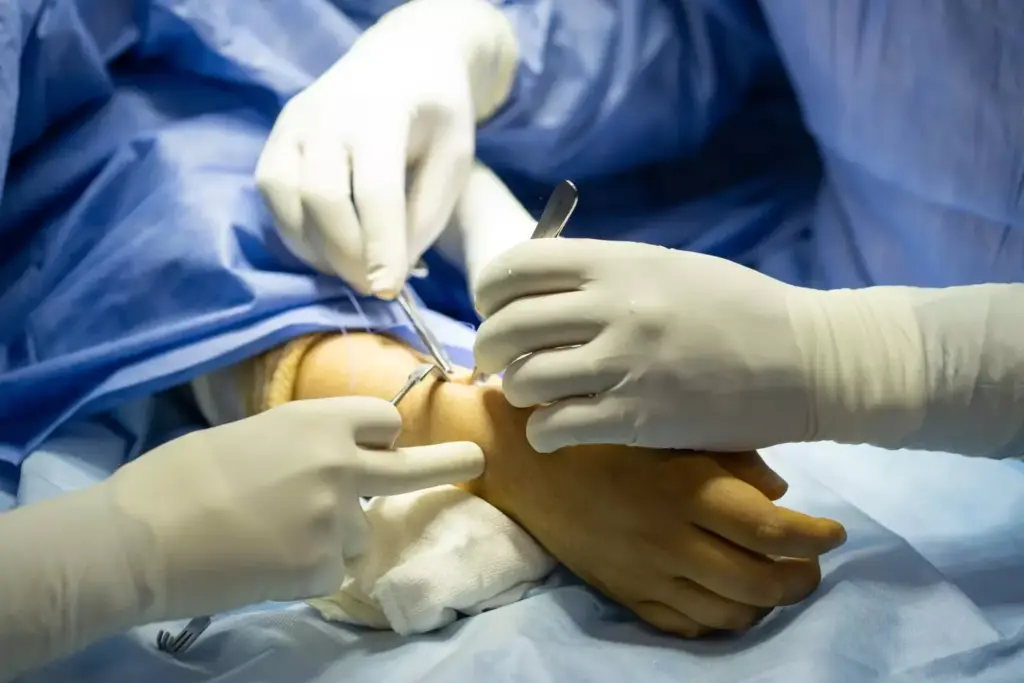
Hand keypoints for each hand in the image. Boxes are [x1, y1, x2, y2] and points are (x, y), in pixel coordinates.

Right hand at [105, 397, 483, 618]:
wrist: (140, 539)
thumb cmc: (178, 476)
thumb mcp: (249, 436)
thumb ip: (301, 444)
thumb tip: (326, 460)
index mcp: (318, 422)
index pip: (382, 420)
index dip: (375, 434)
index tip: (375, 444)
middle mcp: (340, 466)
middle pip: (412, 466)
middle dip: (449, 461)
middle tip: (477, 459)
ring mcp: (335, 521)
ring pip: (359, 529)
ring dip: (333, 533)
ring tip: (272, 534)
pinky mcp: (320, 570)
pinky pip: (333, 567)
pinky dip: (309, 568)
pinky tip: (267, 561)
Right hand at [255, 0, 517, 297]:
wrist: (401, 59)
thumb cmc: (436, 114)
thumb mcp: (454, 158)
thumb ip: (425, 215)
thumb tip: (390, 271)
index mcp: (381, 112)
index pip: (374, 189)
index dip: (380, 246)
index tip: (390, 289)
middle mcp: (326, 113)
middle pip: (321, 197)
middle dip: (347, 255)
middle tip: (375, 287)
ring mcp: (293, 124)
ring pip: (286, 199)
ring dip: (317, 249)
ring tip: (354, 269)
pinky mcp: (276, 139)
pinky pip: (273, 195)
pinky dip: (297, 233)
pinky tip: (329, 250)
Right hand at [466, 422, 845, 635]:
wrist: (525, 463)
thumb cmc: (601, 433)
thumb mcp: (666, 429)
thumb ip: (728, 458)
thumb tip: (778, 494)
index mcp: (685, 490)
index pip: (771, 530)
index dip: (814, 537)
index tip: (834, 531)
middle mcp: (670, 540)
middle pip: (760, 582)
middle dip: (800, 579)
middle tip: (810, 563)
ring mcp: (646, 574)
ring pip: (728, 613)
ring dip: (764, 603)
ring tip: (773, 580)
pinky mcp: (625, 594)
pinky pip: (685, 625)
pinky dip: (718, 619)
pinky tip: (727, 598)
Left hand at [473, 238, 817, 452]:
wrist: (807, 360)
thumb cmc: (739, 309)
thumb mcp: (668, 267)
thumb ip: (603, 275)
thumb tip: (536, 290)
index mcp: (618, 263)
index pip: (516, 266)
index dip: (490, 291)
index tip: (494, 310)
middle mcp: (612, 308)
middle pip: (504, 327)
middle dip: (488, 349)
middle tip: (498, 363)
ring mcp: (624, 365)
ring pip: (522, 380)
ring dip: (518, 392)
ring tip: (537, 396)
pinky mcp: (637, 420)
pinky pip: (553, 427)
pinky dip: (543, 432)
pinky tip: (557, 429)